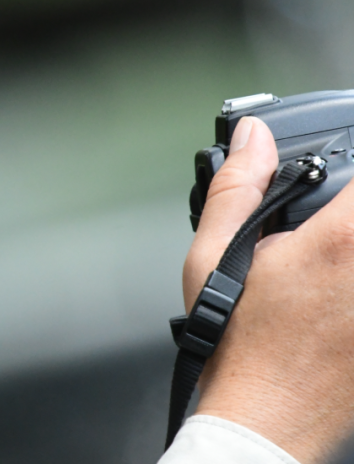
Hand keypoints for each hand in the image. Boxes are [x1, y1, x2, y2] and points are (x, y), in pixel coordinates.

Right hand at [184, 116, 353, 462]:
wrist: (264, 419)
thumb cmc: (237, 344)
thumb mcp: (214, 256)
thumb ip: (238, 186)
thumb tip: (252, 137)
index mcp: (338, 241)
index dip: (347, 170)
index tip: (331, 182)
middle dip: (343, 215)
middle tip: (321, 229)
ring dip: (346, 251)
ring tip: (321, 268)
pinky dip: (349, 287)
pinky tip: (332, 301)